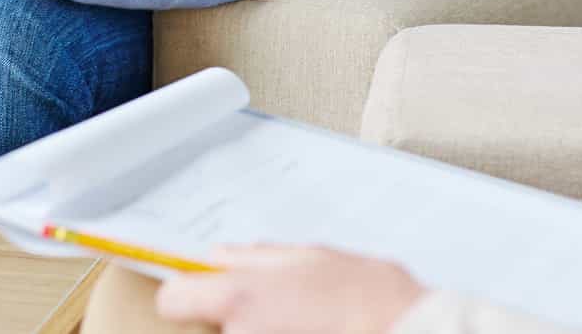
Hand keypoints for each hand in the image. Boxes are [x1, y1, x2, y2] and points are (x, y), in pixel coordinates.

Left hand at [156, 245, 425, 333]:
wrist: (408, 333)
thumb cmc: (366, 297)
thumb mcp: (310, 257)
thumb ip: (255, 256)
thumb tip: (220, 255)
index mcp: (239, 298)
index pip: (174, 299)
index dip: (187, 295)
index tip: (198, 295)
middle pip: (209, 328)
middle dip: (231, 320)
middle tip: (272, 313)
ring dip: (257, 330)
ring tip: (299, 324)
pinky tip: (308, 331)